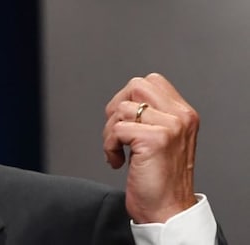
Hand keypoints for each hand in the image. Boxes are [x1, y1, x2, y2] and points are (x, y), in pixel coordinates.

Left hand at [104, 73, 198, 222]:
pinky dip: (109, 146)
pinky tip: (118, 162)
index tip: (124, 121)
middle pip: (136, 86)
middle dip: (116, 108)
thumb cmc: (160, 179)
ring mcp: (170, 126)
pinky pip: (117, 129)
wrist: (168, 211)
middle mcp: (181, 116)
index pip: (151, 81)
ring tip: (119, 152)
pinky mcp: (155, 139)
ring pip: (122, 109)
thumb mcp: (163, 139)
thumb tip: (122, 102)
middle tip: (117, 133)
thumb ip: (151, 116)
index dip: (128, 98)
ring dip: (110, 133)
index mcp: (184, 114)